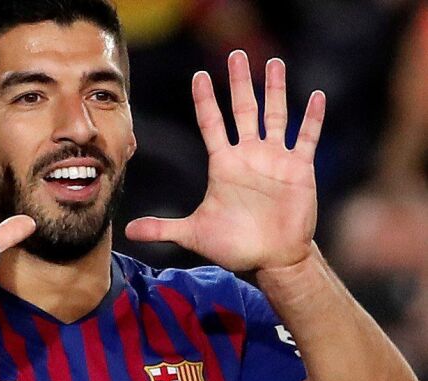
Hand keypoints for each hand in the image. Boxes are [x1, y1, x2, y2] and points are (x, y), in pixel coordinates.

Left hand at [125, 51, 325, 271]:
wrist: (270, 258)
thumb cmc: (234, 246)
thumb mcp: (193, 234)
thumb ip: (162, 228)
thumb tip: (129, 231)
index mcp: (223, 164)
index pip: (211, 124)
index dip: (205, 100)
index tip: (199, 76)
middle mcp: (248, 155)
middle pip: (244, 110)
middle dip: (240, 83)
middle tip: (237, 54)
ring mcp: (275, 159)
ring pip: (276, 116)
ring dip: (276, 90)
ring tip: (274, 64)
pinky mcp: (299, 169)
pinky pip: (306, 138)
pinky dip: (312, 118)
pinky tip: (317, 96)